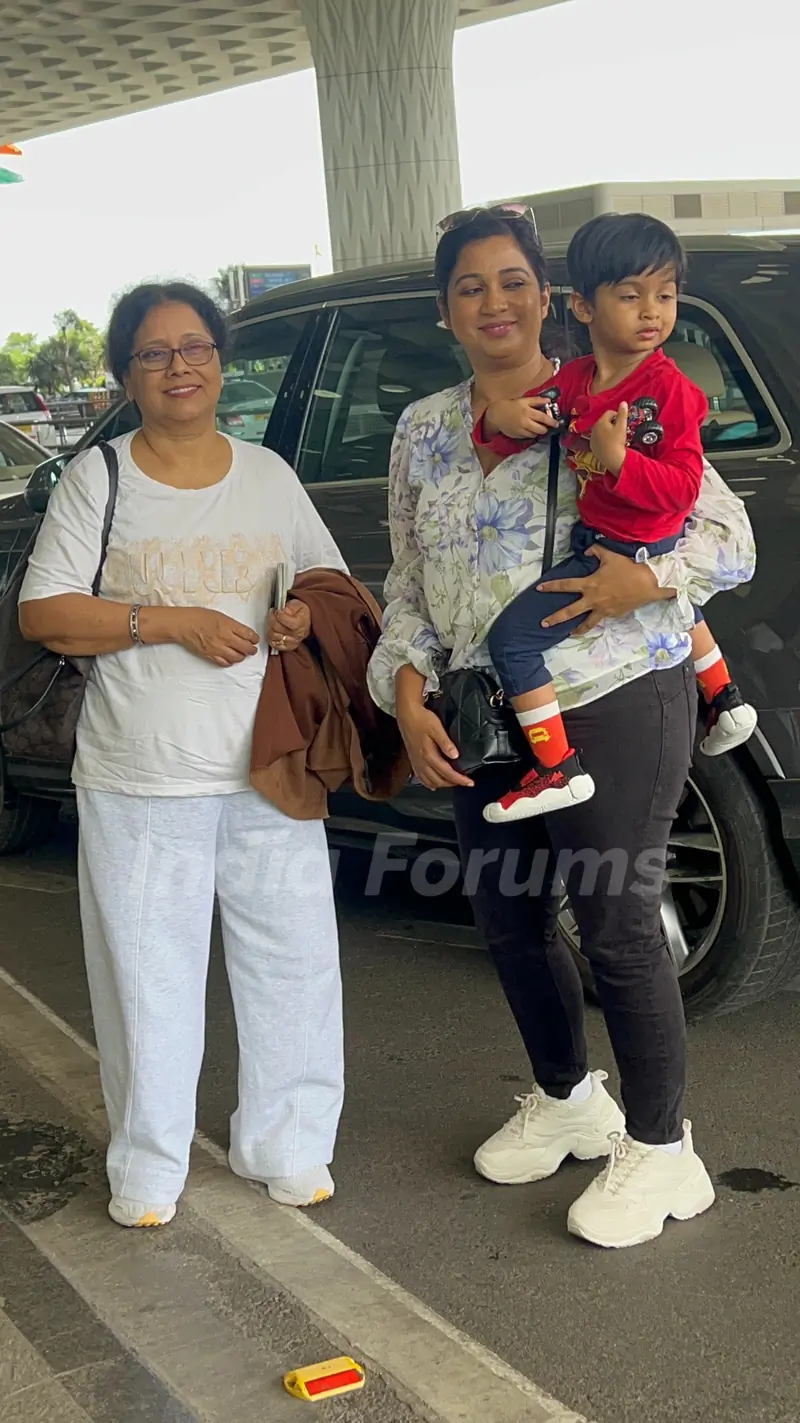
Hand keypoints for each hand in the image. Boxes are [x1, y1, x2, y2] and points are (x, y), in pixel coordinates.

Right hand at [169, 608, 259, 666]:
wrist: (183, 624)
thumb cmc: (198, 616)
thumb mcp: (219, 615)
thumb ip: (231, 624)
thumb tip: (241, 632)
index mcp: (228, 625)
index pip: (248, 634)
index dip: (254, 638)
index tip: (255, 639)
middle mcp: (225, 637)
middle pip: (246, 648)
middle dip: (252, 649)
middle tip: (252, 649)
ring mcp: (218, 648)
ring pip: (237, 657)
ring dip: (242, 656)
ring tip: (242, 654)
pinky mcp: (210, 655)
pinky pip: (225, 663)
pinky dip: (230, 662)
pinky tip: (230, 658)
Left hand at [267, 599, 310, 652]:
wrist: (305, 622)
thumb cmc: (301, 613)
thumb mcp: (298, 604)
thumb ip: (291, 606)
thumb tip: (284, 610)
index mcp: (301, 623)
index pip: (285, 620)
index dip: (278, 614)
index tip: (277, 610)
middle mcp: (298, 634)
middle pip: (278, 628)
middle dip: (272, 619)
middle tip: (272, 613)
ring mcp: (292, 642)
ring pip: (274, 636)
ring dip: (270, 627)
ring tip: (272, 621)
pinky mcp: (287, 647)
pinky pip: (275, 644)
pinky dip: (271, 638)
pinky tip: (273, 631)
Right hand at [396, 700, 473, 790]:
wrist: (406, 715)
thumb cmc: (421, 719)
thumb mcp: (436, 728)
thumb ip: (446, 743)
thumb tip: (455, 755)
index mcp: (429, 754)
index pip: (447, 773)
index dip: (460, 780)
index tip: (469, 782)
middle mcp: (422, 761)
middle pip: (439, 780)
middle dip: (453, 784)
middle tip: (465, 783)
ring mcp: (417, 762)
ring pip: (430, 781)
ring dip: (442, 785)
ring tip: (453, 783)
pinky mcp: (413, 760)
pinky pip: (421, 778)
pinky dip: (429, 784)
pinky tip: (433, 785)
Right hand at [485, 397, 559, 440]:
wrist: (497, 414)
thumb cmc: (511, 406)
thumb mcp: (524, 400)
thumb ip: (537, 400)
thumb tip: (549, 400)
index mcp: (528, 412)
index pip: (543, 418)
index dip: (551, 421)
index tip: (557, 424)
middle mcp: (525, 422)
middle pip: (541, 429)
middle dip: (545, 429)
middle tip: (546, 426)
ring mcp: (521, 430)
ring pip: (535, 434)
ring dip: (538, 432)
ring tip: (537, 428)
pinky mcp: (518, 435)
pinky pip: (528, 436)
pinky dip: (531, 434)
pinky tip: (530, 430)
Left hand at [538, 543, 662, 633]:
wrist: (647, 584)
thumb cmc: (628, 568)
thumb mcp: (610, 556)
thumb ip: (596, 551)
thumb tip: (586, 552)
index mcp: (589, 585)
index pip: (565, 585)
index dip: (551, 587)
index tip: (539, 589)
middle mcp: (593, 600)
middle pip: (569, 612)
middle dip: (555, 618)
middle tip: (543, 624)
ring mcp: (602, 610)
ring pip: (586, 623)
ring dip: (577, 630)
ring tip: (568, 634)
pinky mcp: (612, 615)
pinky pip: (602, 619)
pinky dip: (598, 619)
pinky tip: (597, 620)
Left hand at [589, 401, 628, 475]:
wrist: (612, 459)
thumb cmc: (617, 441)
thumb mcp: (622, 426)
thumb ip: (622, 414)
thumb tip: (623, 402)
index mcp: (600, 422)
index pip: (609, 412)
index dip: (617, 415)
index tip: (622, 422)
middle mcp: (594, 428)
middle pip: (604, 421)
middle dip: (611, 422)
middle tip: (619, 429)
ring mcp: (592, 438)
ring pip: (600, 430)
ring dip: (607, 430)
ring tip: (615, 437)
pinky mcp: (592, 446)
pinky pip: (598, 438)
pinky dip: (603, 438)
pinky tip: (609, 443)